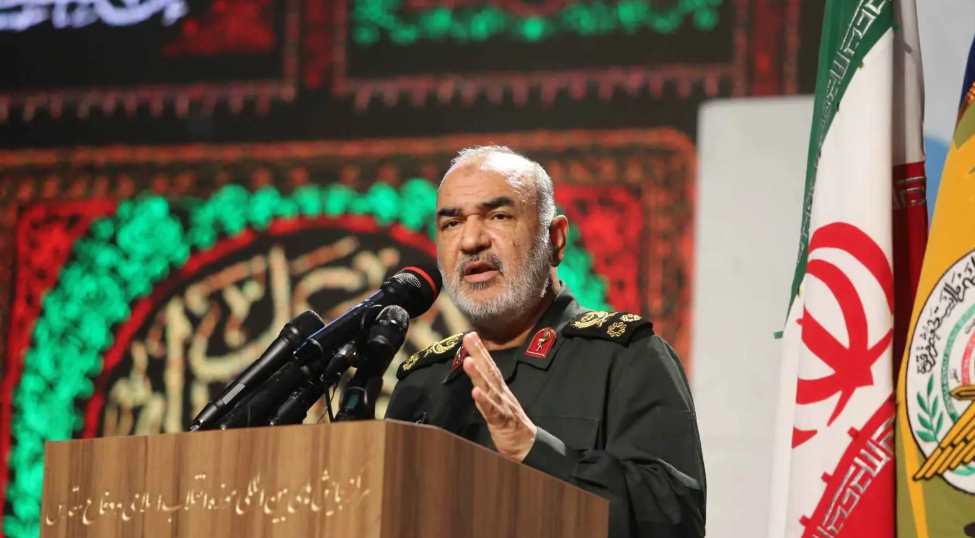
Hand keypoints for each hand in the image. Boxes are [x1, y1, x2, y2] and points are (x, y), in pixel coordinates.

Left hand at [462, 332, 536, 460]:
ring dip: (478, 374)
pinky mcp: (503, 422)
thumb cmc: (511, 425)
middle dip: (479, 353)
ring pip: (489, 389)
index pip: (490, 367)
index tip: (471, 334)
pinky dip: (484, 402)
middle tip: (469, 337)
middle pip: (490, 371)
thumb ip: (487, 393)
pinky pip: (492, 411)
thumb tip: (475, 382)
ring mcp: (503, 407)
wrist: (528, 447)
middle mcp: (502, 394)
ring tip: (468, 361)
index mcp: (500, 390)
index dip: (481, 350)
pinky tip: (475, 392)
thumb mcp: (497, 405)